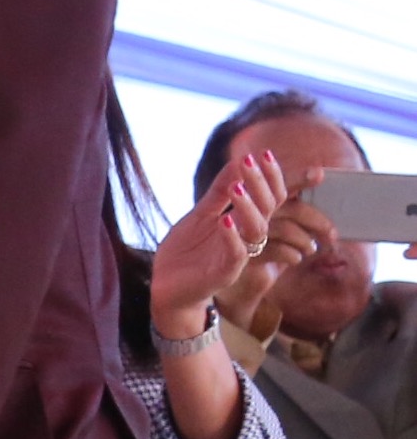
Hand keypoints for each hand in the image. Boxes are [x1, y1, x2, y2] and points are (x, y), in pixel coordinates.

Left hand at [151, 149, 287, 334]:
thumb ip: (219, 191)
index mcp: (244, 222)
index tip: (265, 152)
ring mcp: (238, 255)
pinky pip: (237, 254)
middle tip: (250, 161)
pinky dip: (232, 237)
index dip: (271, 176)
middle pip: (266, 208)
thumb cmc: (187, 251)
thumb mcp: (202, 214)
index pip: (267, 196)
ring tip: (236, 188)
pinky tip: (225, 222)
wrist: (167, 286)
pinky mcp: (225, 272)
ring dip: (248, 207)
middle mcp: (247, 237)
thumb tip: (238, 161)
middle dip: (260, 184)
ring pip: (256, 230)